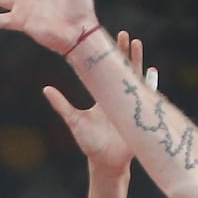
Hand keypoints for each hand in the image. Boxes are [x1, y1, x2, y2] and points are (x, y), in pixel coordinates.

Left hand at [42, 32, 138, 172]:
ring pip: (134, 77)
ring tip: (137, 44)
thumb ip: (62, 105)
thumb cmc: (90, 143)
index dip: (106, 56)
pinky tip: (151, 71)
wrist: (106, 162)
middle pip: (122, 69)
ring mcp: (130, 103)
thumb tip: (46, 88)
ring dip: (136, 61)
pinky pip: (146, 95)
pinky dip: (149, 84)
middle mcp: (117, 97)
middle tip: (124, 34)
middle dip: (124, 51)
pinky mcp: (139, 113)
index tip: (105, 40)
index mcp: (103, 96)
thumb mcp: (75, 121)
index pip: (105, 71)